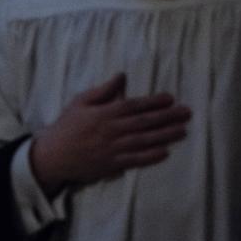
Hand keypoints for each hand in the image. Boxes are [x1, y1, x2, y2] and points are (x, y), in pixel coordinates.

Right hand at [28, 73, 190, 196]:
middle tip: (187, 113)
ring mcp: (113, 148)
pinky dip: (151, 157)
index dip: (153, 102)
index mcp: (103, 113)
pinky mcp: (113, 164)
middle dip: (167, 117)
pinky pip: (136, 160)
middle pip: (144, 123)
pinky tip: (166, 152)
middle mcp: (111, 130)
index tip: (170, 98)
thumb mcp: (80, 102)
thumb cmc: (68, 126)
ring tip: (183, 130)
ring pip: (144, 141)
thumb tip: (121, 76)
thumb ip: (103, 90)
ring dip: (165, 136)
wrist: (54, 154)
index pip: (133, 105)